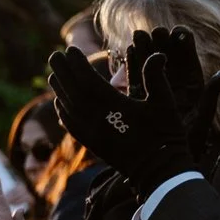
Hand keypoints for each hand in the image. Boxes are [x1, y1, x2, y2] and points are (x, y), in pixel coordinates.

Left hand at [46, 45, 194, 191]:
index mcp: (114, 105)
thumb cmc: (166, 134)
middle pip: (73, 91)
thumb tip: (156, 54)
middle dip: (63, 72)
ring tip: (53, 75)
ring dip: (59, 89)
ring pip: (68, 107)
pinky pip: (70, 125)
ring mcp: (91, 132)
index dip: (78, 64)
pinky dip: (62, 111)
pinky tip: (59, 103)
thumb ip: (156, 77)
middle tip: (54, 56)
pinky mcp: (91, 144)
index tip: (70, 49)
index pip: (88, 79)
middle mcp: (97, 118)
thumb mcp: (166, 103)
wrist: (158, 171)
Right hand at [131, 27, 219, 168]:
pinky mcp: (140, 101)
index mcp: (193, 91)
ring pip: (151, 67)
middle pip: (169, 61)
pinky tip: (128, 51)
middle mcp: (175, 89)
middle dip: (162, 44)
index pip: (189, 63)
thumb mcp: (202, 118)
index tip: (179, 31)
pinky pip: (136, 79)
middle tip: (156, 29)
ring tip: (139, 35)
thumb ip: (211, 94)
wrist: (166, 165)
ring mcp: (156, 93)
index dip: (185, 46)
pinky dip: (132, 65)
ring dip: (145, 51)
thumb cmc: (188, 144)